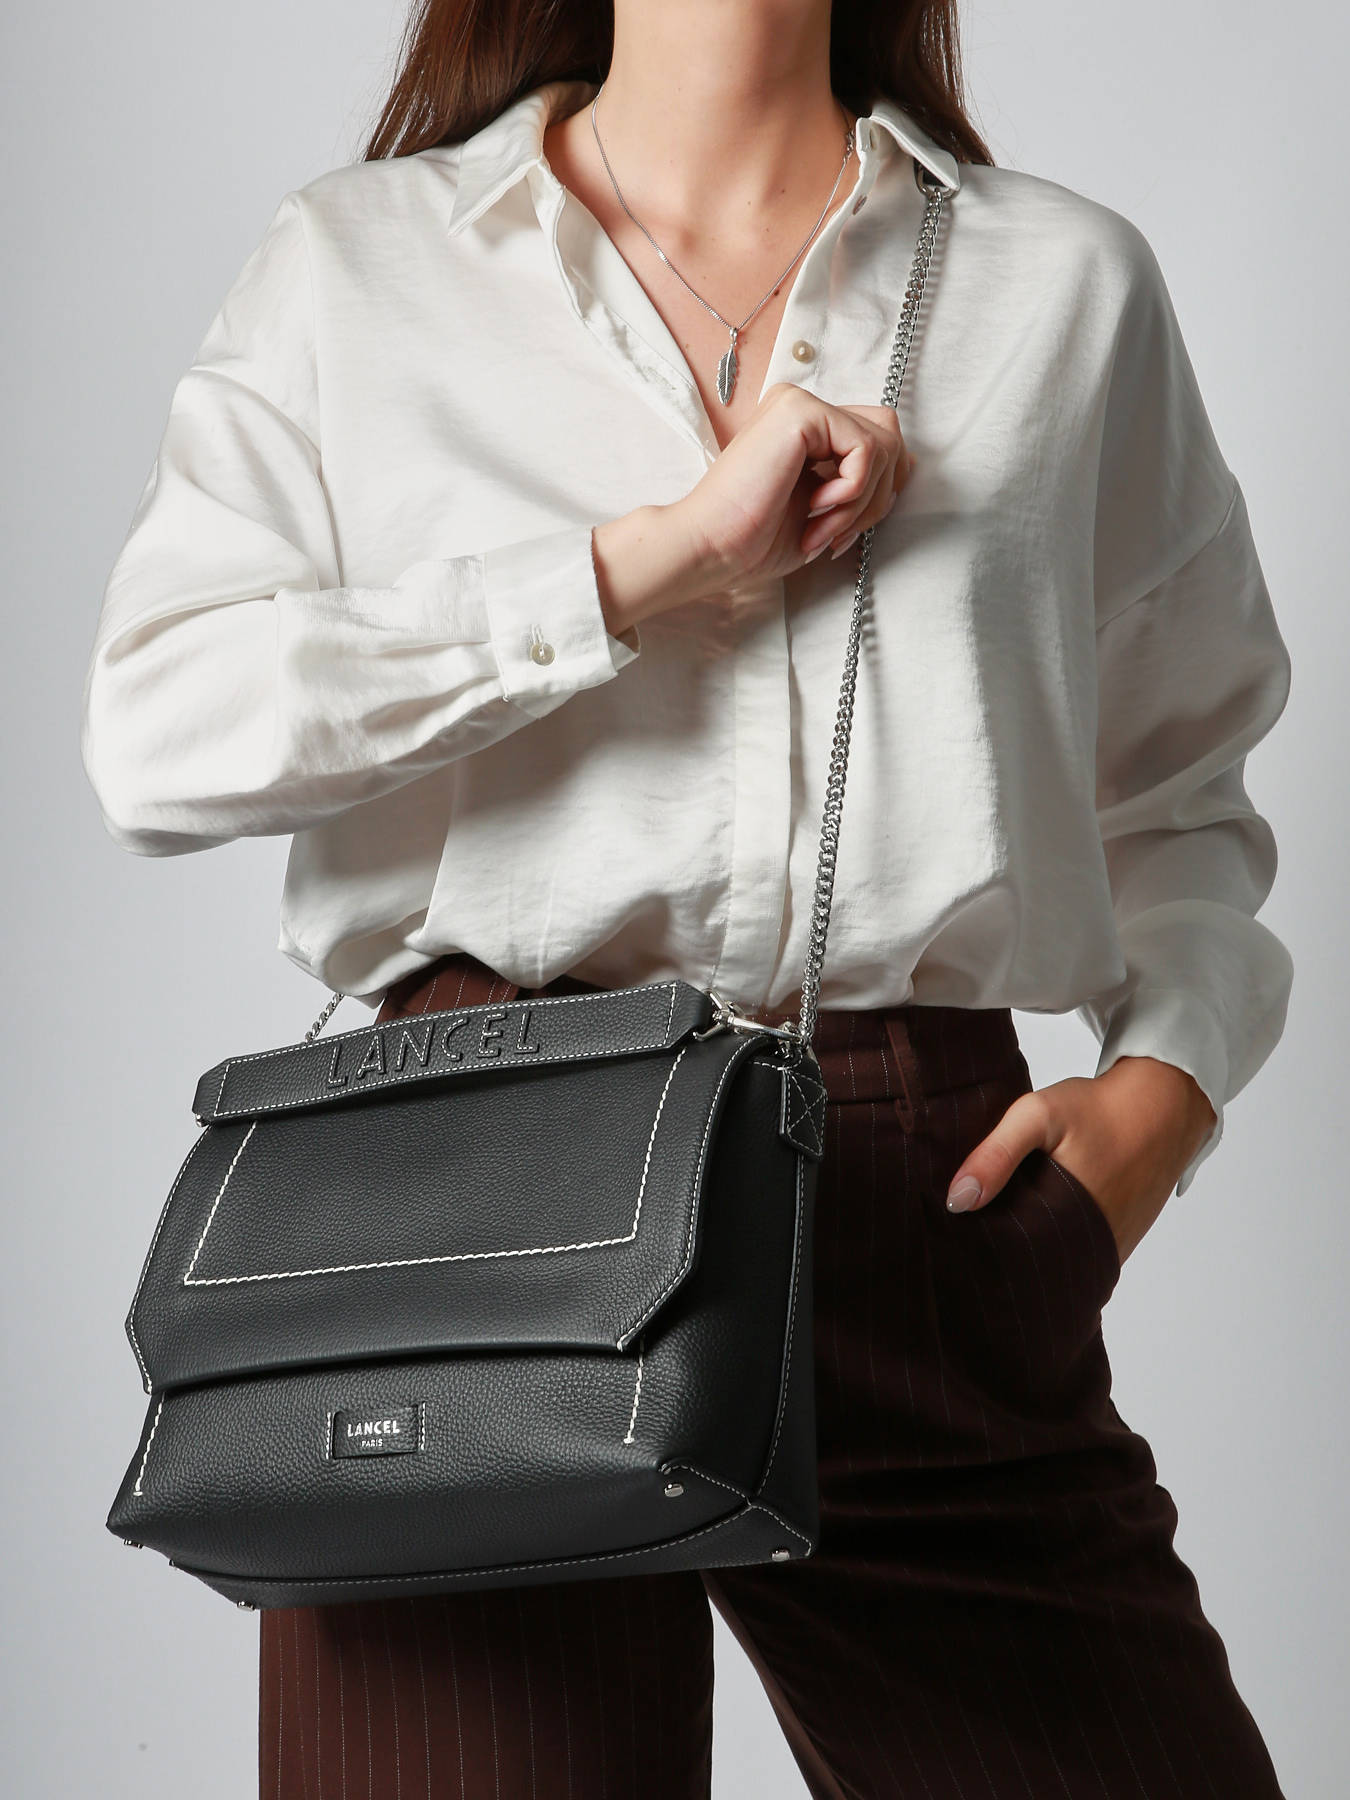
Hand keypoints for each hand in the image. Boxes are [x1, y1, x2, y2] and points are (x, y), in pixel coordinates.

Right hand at [592, 382, 916, 634]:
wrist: (712, 548)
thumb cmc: (755, 541)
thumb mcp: (825, 510)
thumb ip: (859, 482)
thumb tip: (907, 465)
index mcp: (803, 427)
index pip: (875, 437)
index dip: (878, 488)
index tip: (842, 533)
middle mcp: (802, 406)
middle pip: (888, 432)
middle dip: (878, 494)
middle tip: (837, 534)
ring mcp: (800, 403)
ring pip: (883, 442)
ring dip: (862, 501)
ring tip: (823, 528)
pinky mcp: (802, 411)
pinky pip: (866, 447)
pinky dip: (852, 490)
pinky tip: (816, 508)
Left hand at [943, 1055, 1217, 1263]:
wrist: (1164, 1107)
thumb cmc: (1100, 1109)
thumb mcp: (1038, 1116)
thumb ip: (996, 1155)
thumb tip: (957, 1200)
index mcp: (1065, 1221)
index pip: (1008, 1257)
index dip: (979, 1247)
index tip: (952, 1236)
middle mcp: (1091, 1246)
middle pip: (1030, 1264)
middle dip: (1000, 1250)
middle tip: (969, 1231)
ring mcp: (1109, 1248)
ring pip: (1054, 1261)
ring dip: (1029, 1247)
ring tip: (998, 1224)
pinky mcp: (1119, 1242)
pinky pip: (1077, 1254)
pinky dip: (1055, 1240)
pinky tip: (1035, 1218)